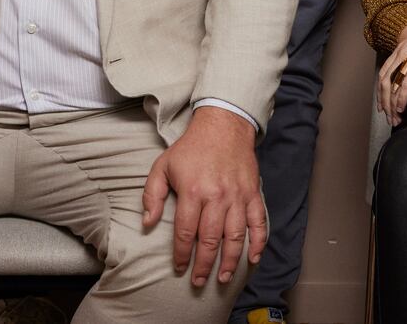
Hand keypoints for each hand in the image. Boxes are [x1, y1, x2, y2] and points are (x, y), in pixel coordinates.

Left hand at [141, 106, 264, 287]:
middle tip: (199, 281)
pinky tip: (252, 258)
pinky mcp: (252, 193)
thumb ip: (152, 195)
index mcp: (193, 192)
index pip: (185, 233)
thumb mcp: (163, 166)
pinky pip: (258, 221)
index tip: (179, 268)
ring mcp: (237, 196)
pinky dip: (258, 242)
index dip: (181, 254)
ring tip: (222, 278)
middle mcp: (217, 197)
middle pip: (210, 240)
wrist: (223, 125)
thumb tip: (148, 223)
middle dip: (204, 265)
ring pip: (235, 236)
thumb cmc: (191, 148)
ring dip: (230, 261)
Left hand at [375, 13, 406, 124]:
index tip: (383, 104)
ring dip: (391, 104)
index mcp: (403, 47)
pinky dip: (402, 98)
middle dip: (384, 102)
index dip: (381, 90)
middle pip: (385, 81)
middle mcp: (403, 51)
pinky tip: (401, 108)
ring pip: (393, 85)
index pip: (385, 72)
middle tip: (388, 116)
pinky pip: (406, 84)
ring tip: (395, 118)